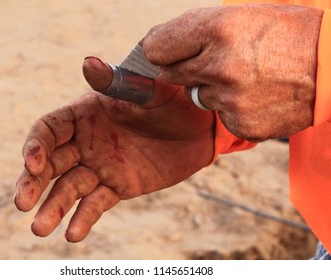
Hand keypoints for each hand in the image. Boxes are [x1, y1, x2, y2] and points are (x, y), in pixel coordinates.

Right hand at [14, 57, 214, 241]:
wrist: (200, 129)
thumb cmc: (173, 102)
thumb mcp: (148, 90)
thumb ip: (118, 82)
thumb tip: (88, 62)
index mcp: (85, 115)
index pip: (49, 130)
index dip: (36, 146)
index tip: (32, 164)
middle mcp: (86, 142)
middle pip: (50, 163)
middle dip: (33, 182)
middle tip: (21, 204)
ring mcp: (100, 167)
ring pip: (69, 188)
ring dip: (53, 207)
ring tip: (39, 229)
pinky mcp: (117, 187)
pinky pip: (96, 204)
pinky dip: (84, 219)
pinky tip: (73, 235)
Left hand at [143, 4, 322, 140]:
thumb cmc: (287, 33)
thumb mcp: (243, 14)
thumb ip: (196, 30)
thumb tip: (157, 45)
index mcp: (219, 28)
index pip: (156, 47)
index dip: (161, 49)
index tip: (167, 51)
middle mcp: (221, 65)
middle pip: (171, 74)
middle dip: (186, 67)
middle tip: (214, 61)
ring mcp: (231, 99)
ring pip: (196, 96)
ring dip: (211, 88)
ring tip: (244, 77)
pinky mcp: (241, 124)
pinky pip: (219, 116)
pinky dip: (230, 108)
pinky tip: (254, 96)